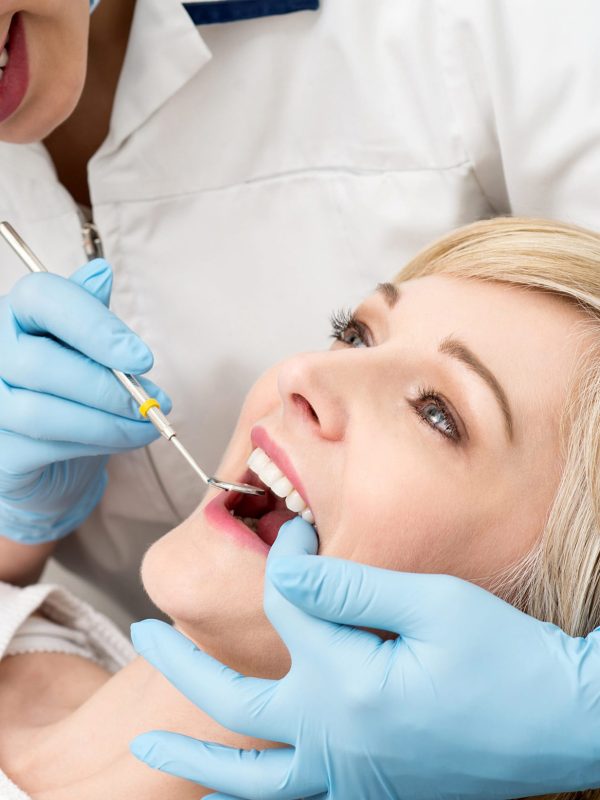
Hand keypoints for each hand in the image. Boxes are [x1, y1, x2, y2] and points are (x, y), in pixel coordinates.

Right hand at [0, 260, 170, 542]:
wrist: (50, 457)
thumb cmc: (70, 392)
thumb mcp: (84, 347)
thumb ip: (90, 314)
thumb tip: (100, 273)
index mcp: (15, 314)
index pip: (42, 298)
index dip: (95, 327)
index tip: (143, 358)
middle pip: (40, 363)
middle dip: (108, 387)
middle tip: (152, 401)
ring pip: (44, 412)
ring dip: (108, 422)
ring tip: (146, 423)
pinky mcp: (0, 451)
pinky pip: (47, 448)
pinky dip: (97, 444)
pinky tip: (125, 438)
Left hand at [130, 518, 599, 799]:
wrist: (565, 725)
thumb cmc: (509, 660)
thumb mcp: (436, 604)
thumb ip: (351, 586)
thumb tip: (290, 566)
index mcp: (347, 684)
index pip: (288, 602)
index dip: (288, 554)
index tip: (299, 527)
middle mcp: (336, 738)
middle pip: (232, 699)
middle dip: (182, 661)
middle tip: (142, 631)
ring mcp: (350, 776)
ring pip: (251, 778)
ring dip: (196, 759)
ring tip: (146, 751)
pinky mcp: (372, 792)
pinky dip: (255, 795)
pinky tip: (237, 786)